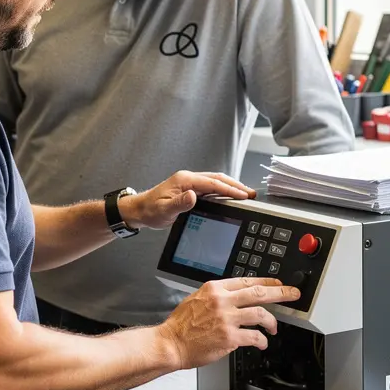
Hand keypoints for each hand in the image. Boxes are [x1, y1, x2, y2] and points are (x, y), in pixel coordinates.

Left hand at [119, 171, 255, 229]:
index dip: (229, 189)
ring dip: (230, 187)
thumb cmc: (150, 210)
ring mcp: (189, 183)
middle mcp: (188, 178)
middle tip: (250, 193)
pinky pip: (210, 187)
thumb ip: (179, 203)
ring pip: (215, 182)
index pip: (212, 183)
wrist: (139, 210)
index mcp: (184, 180)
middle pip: (217, 178)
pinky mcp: (189, 189)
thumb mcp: (164, 210)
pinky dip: (222, 190)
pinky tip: (228, 197)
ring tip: (244, 194)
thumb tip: (193, 196)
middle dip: (235, 185)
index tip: (243, 194)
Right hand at [155, 277, 300, 369]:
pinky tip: (262, 343)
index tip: (278, 285)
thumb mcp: (196, 299)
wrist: (171, 343)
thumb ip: (217, 296)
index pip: (247, 281)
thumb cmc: (181, 325)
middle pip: (259, 292)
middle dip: (281, 293)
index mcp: (215, 289)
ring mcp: (227, 319)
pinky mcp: (229, 337)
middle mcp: (222, 301)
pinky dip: (262, 341)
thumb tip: (235, 296)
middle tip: (293, 294)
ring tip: (274, 327)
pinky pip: (254, 337)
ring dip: (272, 321)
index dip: (267, 282)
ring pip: (260, 314)